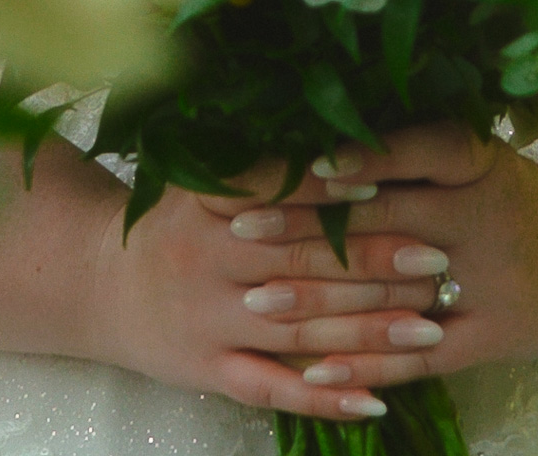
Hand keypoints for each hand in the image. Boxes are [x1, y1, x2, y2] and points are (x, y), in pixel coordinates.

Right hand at [88, 171, 448, 420]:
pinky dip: (325, 397)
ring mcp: (207, 320)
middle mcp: (205, 258)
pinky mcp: (208, 371)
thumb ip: (261, 163)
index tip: (397, 185)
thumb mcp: (198, 177)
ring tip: (431, 327)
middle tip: (439, 258)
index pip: (282, 191)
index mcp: (206, 200)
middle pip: (303, 261)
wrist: (97, 283)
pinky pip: (273, 388)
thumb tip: (343, 137)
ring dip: (369, 330)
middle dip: (376, 261)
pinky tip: (377, 399)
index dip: (338, 190)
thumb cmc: (171, 220)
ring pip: (299, 328)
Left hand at [199, 122, 537, 388]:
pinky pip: (419, 356)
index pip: (410, 150)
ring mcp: (489, 282)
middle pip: (384, 221)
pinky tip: (308, 366)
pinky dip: (364, 361)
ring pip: (391, 291)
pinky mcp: (492, 338)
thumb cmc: (511, 191)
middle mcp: (482, 217)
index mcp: (477, 161)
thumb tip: (312, 122)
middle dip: (307, 227)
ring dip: (320, 298)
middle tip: (240, 228)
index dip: (352, 155)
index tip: (291, 158)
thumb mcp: (475, 153)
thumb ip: (409, 143)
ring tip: (254, 298)